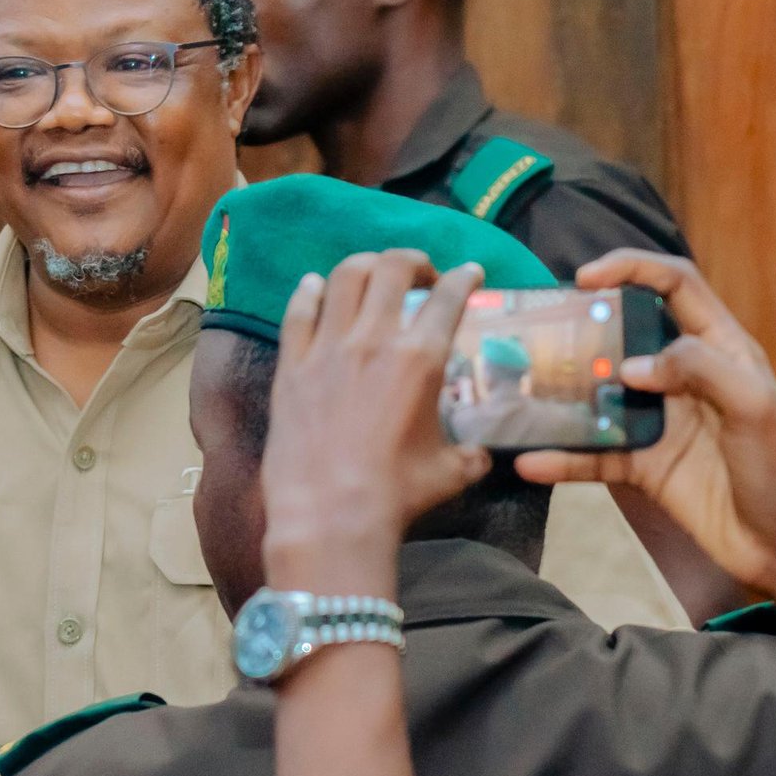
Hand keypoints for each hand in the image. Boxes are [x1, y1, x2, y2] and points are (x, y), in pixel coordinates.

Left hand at [259, 252, 490, 595]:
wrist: (328, 514)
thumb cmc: (395, 494)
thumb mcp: (451, 473)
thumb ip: (470, 454)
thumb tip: (482, 454)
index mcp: (420, 359)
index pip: (448, 297)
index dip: (464, 277)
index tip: (469, 274)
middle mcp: (373, 340)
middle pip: (393, 268)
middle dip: (412, 261)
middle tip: (420, 273)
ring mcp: (327, 348)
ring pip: (345, 276)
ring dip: (365, 265)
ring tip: (373, 273)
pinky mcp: (292, 365)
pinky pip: (299, 311)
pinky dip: (310, 291)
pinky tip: (314, 285)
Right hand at [512, 251, 775, 589]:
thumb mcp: (753, 406)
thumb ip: (698, 369)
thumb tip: (629, 366)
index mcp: (720, 348)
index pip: (675, 286)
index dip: (633, 268)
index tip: (586, 276)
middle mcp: (684, 377)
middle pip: (626, 335)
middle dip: (585, 327)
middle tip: (542, 330)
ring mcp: (661, 421)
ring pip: (602, 394)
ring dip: (566, 393)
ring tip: (525, 390)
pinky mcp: (645, 466)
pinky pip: (596, 456)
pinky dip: (565, 459)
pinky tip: (533, 461)